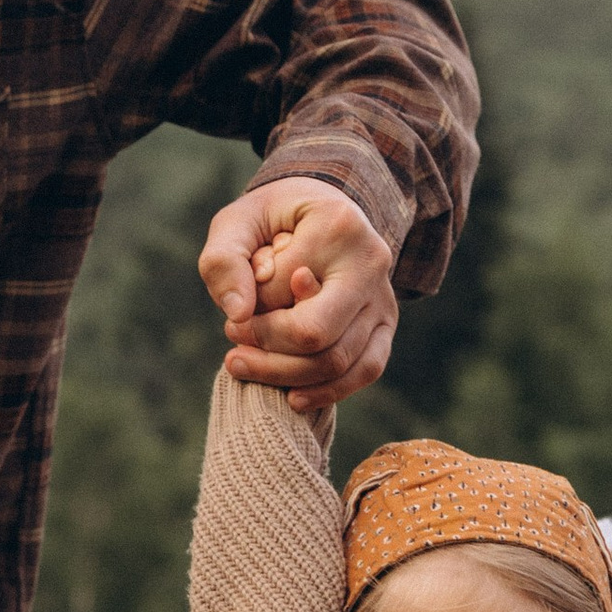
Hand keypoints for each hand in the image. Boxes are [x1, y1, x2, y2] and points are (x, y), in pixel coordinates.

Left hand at [201, 178, 397, 415]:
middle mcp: (371, 261)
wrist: (322, 214)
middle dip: (266, 351)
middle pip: (315, 333)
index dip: (248, 309)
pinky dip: (329, 391)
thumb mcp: (237, 222)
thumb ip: (224, 260)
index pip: (281, 289)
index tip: (234, 312)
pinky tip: (293, 397)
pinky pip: (367, 369)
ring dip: (285, 376)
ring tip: (246, 366)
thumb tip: (238, 314)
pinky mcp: (386, 324)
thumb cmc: (273, 220)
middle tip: (233, 348)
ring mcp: (384, 296)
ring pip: (338, 360)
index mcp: (337, 226)